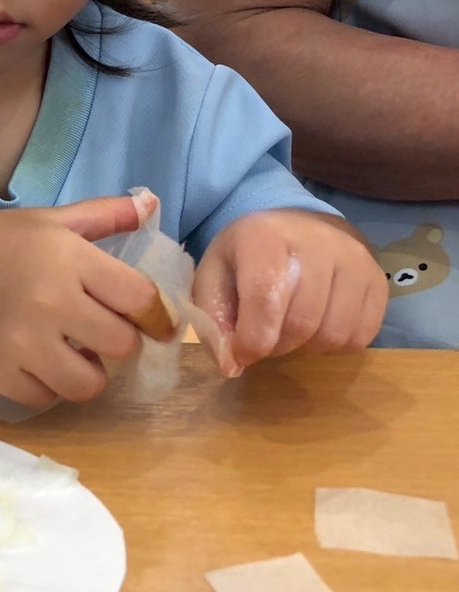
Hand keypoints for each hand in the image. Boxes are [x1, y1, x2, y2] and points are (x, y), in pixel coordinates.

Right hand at [0, 195, 166, 405]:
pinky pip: (46, 398)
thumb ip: (106, 214)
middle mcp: (48, 301)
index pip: (141, 299)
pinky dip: (49, 385)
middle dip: (118, 341)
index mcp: (68, 258)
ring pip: (88, 384)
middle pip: (122, 345)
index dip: (155, 314)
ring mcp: (21, 342)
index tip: (153, 321)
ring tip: (74, 353)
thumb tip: (152, 205)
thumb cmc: (0, 242)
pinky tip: (39, 362)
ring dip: (88, 372)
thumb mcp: (52, 220)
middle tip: (100, 330)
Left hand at [193, 210, 387, 374]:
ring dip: (307, 347)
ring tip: (291, 327)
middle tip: (265, 337)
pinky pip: (361, 336)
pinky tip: (318, 324)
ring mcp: (355, 259)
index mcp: (265, 236)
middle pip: (302, 322)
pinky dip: (335, 344)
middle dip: (277, 345)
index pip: (265, 298)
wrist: (295, 226)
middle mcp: (318, 241)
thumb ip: (214, 321)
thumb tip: (231, 366)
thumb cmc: (248, 257)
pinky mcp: (378, 279)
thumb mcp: (214, 278)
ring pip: (334, 335)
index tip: (241, 353)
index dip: (252, 339)